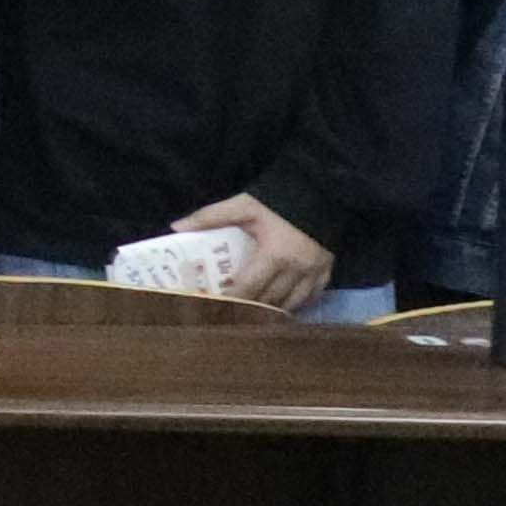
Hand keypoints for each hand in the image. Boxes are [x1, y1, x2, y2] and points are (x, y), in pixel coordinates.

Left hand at [174, 194, 334, 314]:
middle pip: (269, 301)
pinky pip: (313, 297)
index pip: (248, 288)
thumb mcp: (243, 205)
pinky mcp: (328, 270)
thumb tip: (177, 226)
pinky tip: (283, 306)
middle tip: (230, 316)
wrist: (320, 188)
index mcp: (273, 256)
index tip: (215, 311)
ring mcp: (315, 272)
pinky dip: (296, 303)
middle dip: (250, 310)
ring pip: (292, 303)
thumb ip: (210, 217)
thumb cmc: (278, 199)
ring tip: (254, 316)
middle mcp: (296, 270)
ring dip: (273, 310)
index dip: (231, 301)